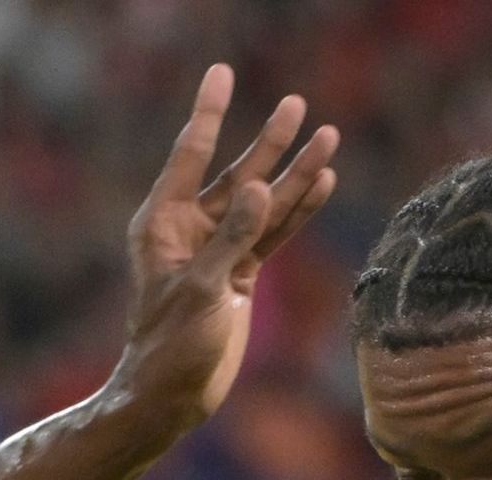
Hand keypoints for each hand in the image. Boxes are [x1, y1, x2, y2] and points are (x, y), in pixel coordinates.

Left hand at [106, 67, 341, 428]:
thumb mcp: (199, 289)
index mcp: (164, 222)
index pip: (190, 154)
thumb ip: (232, 237)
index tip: (222, 72)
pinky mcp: (241, 275)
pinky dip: (298, 212)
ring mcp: (219, 250)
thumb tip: (261, 187)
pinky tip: (322, 183)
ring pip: (264, 203)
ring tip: (327, 137)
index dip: (209, 112)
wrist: (172, 396)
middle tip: (296, 105)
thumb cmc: (170, 345)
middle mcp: (191, 228)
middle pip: (237, 173)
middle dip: (268, 141)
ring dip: (294, 173)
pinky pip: (274, 235)